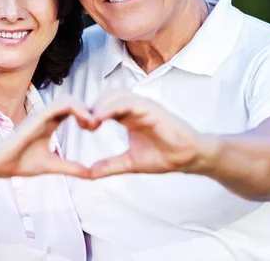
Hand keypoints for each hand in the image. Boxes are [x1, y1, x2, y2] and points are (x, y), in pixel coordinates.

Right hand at [0, 96, 94, 178]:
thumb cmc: (20, 162)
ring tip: (91, 124)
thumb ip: (71, 167)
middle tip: (95, 126)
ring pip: (69, 99)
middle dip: (88, 109)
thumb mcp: (52, 165)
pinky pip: (61, 104)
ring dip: (83, 108)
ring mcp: (42, 114)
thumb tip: (91, 175)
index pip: (73, 109)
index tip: (94, 128)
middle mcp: (47, 115)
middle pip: (73, 101)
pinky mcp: (38, 116)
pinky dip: (76, 109)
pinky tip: (85, 122)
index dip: (87, 114)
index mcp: (50, 123)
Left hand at [88, 92, 215, 178]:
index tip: (82, 127)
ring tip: (90, 121)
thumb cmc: (163, 156)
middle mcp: (134, 108)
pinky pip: (129, 102)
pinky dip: (113, 107)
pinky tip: (102, 117)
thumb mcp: (130, 163)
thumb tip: (90, 173)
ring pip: (116, 96)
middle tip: (83, 124)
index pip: (105, 108)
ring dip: (101, 105)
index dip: (91, 114)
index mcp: (128, 117)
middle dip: (93, 107)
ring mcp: (143, 106)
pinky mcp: (152, 108)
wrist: (187, 158)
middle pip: (107, 98)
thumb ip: (110, 165)